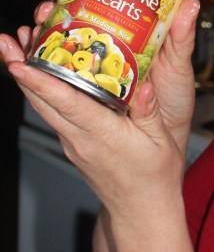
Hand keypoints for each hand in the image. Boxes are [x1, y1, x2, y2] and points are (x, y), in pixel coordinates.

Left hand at [3, 43, 186, 216]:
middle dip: (20, 70)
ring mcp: (72, 142)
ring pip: (42, 106)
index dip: (41, 82)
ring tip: (14, 49)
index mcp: (102, 134)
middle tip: (6, 42)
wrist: (140, 209)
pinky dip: (41, 91)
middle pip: (41, 101)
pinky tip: (40, 73)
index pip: (66, 104)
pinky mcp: (72, 144)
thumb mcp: (161, 142)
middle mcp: (79, 138)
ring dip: (26, 78)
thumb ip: (149, 112)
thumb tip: (144, 85)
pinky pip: (51, 113)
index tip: (20, 64)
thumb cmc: (152, 177)